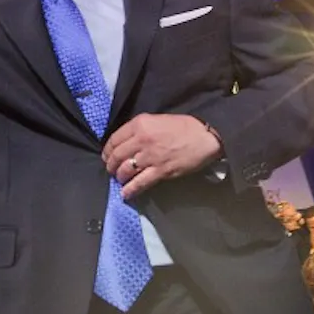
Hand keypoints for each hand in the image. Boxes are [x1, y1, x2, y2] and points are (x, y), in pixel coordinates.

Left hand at [102, 114, 221, 198]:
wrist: (205, 136)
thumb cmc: (184, 126)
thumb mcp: (157, 120)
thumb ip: (140, 129)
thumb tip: (127, 142)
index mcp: (140, 124)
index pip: (114, 139)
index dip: (107, 150)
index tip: (107, 156)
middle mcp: (142, 140)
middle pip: (117, 156)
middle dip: (111, 165)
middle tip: (111, 170)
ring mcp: (150, 157)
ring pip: (125, 170)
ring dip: (120, 177)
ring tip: (121, 180)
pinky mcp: (160, 171)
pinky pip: (140, 183)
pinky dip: (130, 190)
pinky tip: (125, 194)